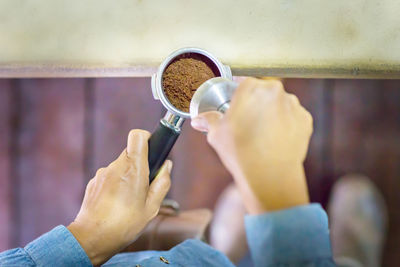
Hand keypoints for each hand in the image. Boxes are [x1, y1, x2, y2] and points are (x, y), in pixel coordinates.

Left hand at [68, 130, 171, 265]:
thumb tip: (167, 166)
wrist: (93, 238)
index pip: (138, 136)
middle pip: (131, 153)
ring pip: (120, 166)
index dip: (147, 138)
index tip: (152, 148)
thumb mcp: (152, 207)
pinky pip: (110, 176)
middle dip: (140, 164)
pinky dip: (115, 184)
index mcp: (133, 169)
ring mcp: (102, 173)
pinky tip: (117, 202)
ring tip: (129, 199)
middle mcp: (116, 166)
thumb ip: (163, 183)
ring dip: (127, 176)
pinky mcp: (94, 182)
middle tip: (144, 185)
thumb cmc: (124, 224)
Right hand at [191, 78, 311, 213]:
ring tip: (262, 134)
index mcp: (251, 88)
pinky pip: (292, 117)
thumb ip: (209, 120)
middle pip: (262, 92)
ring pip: (279, 104)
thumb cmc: (241, 152)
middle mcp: (275, 91)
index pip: (242, 83)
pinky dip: (286, 125)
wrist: (270, 175)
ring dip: (272, 113)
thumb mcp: (217, 134)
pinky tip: (275, 139)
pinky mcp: (305, 120)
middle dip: (255, 104)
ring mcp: (293, 105)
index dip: (237, 95)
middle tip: (247, 122)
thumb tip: (199, 120)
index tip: (235, 105)